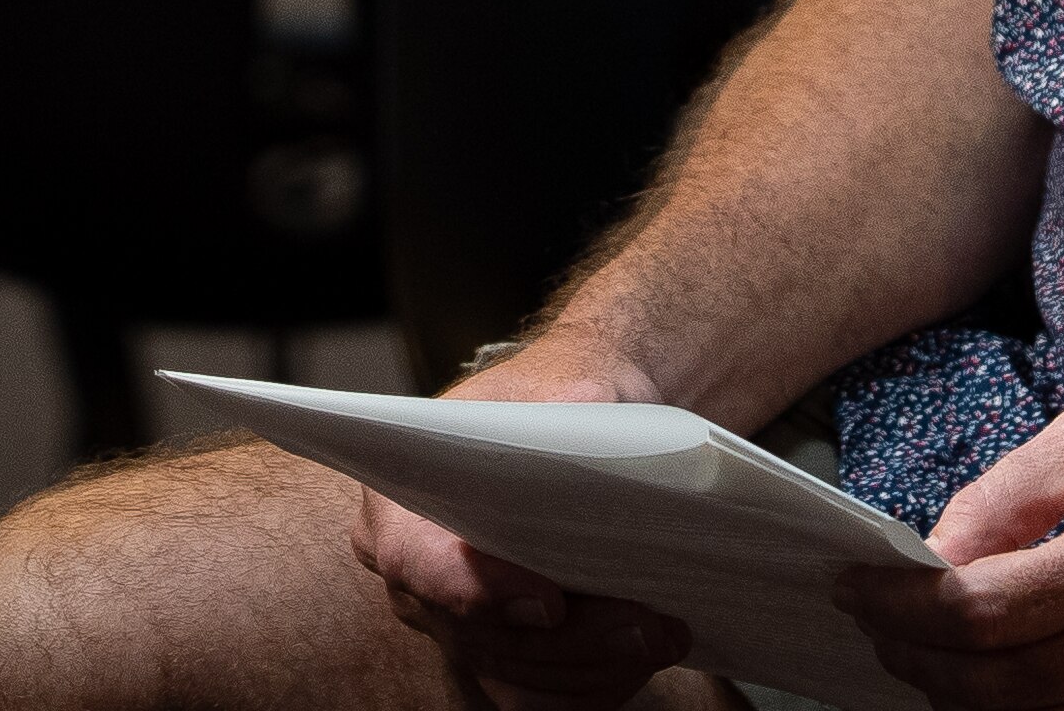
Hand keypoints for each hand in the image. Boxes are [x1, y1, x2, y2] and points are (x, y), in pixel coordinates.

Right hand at [349, 334, 699, 706]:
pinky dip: (594, 684)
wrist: (570, 423)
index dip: (481, 591)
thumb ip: (566, 406)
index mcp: (399, 502)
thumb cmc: (553, 400)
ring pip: (517, 674)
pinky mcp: (496, 656)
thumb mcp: (558, 384)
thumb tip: (589, 423)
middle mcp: (413, 577)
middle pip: (481, 633)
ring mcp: (451, 624)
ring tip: (664, 632)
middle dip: (571, 636)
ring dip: (595, 663)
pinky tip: (644, 654)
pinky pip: (538, 696)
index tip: (551, 601)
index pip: (420, 563)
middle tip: (648, 622)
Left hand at [833, 367, 1063, 709]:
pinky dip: (1022, 707)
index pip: (983, 614)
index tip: (854, 585)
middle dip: (917, 660)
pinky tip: (987, 672)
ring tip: (917, 648)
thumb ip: (1008, 494)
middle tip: (875, 624)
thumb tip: (933, 553)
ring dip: (960, 693)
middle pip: (996, 687)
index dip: (904, 608)